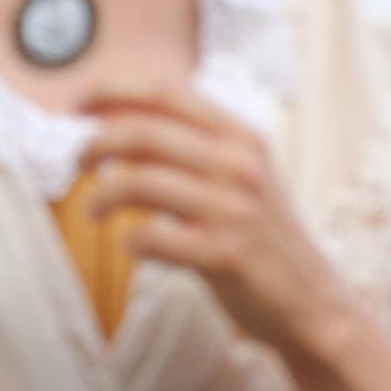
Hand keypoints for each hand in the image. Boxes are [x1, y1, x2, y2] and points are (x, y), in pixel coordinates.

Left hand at [80, 84, 357, 353]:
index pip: (167, 94)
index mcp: (244, 139)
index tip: (78, 103)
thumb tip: (117, 117)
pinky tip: (137, 247)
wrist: (311, 298)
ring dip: (100, 197)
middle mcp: (242, 167)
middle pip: (143, 134)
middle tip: (79, 164)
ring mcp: (234, 211)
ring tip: (95, 212)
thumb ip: (195, 146)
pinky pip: (149, 237)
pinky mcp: (224, 255)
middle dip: (94, 145)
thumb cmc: (263, 237)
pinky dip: (131, 241)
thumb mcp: (244, 177)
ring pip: (138, 183)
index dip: (113, 91)